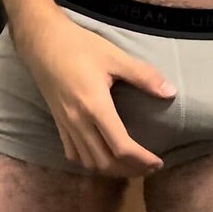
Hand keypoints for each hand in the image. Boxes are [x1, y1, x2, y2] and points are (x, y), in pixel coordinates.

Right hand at [23, 15, 176, 177]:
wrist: (42, 42)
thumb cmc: (79, 46)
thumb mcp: (114, 57)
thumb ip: (143, 76)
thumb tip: (170, 92)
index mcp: (95, 107)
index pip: (121, 147)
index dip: (141, 160)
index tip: (158, 162)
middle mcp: (79, 122)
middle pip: (105, 162)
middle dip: (129, 170)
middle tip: (148, 167)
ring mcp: (66, 124)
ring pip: (88, 162)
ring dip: (110, 169)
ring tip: (130, 165)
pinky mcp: (58, 122)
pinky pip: (73, 153)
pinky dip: (90, 162)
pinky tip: (101, 156)